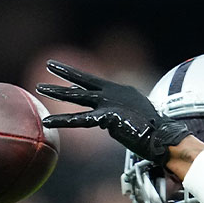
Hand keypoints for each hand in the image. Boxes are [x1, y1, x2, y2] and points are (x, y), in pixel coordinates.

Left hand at [36, 60, 189, 164]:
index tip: (66, 74)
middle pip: (84, 81)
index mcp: (121, 92)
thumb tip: (105, 124)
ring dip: (57, 91)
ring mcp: (109, 104)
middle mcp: (113, 94)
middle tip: (50, 64)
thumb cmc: (152, 133)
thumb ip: (116, 117)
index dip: (80, 78)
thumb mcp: (133, 118)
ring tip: (39, 87)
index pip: (96, 83)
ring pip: (77, 96)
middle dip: (65, 72)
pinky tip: (48, 120)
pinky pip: (79, 120)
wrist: (163, 138)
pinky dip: (63, 120)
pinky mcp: (107, 117)